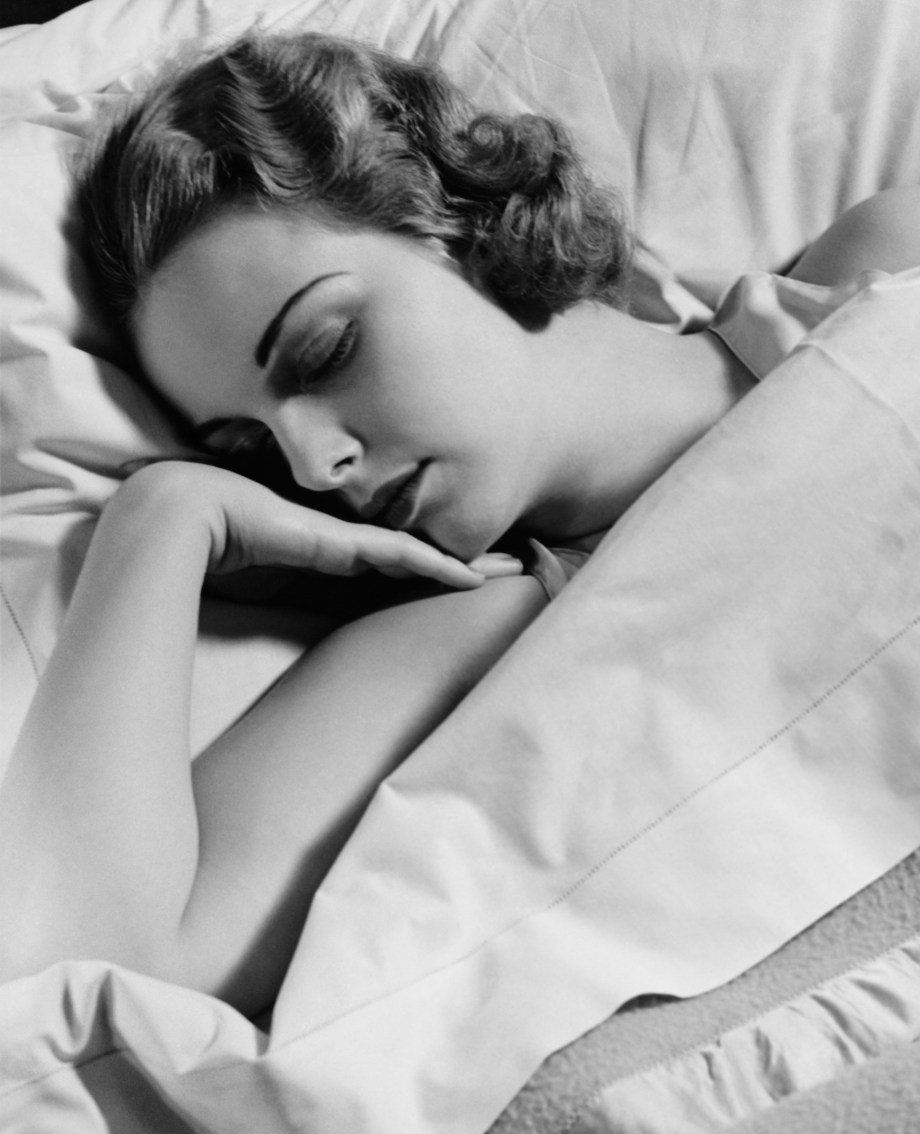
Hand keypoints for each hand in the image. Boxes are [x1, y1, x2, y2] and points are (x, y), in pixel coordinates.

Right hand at [124, 460, 519, 590]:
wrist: (185, 516)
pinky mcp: (343, 542)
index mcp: (336, 548)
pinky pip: (403, 556)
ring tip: (516, 570)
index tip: (480, 572)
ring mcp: (350, 537)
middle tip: (521, 565)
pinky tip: (474, 578)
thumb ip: (300, 588)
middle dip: (474, 558)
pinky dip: (439, 568)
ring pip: (427, 552)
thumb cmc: (217, 547)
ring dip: (472, 564)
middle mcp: (351, 539)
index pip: (401, 558)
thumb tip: (328, 617)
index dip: (440, 565)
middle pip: (427, 552)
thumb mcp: (270, 577)